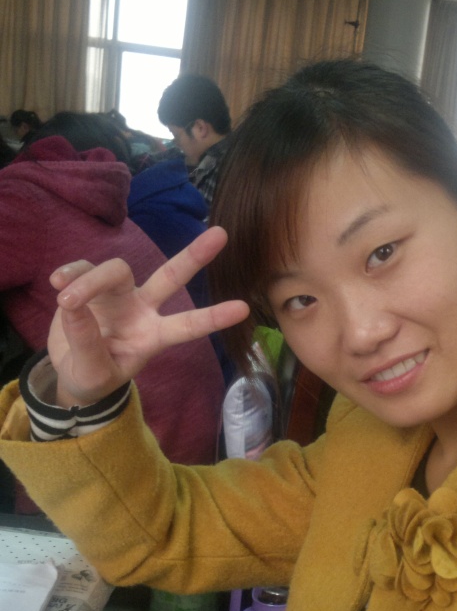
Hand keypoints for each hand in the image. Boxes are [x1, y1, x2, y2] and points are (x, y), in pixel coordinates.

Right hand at [47, 226, 248, 406]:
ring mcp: (119, 294)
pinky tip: (57, 283)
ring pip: (115, 271)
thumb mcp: (93, 374)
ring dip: (90, 282)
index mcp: (153, 336)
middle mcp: (143, 309)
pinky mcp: (91, 284)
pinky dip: (70, 273)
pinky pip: (83, 268)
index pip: (187, 326)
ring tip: (66, 300)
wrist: (71, 371)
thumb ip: (87, 345)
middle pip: (171, 277)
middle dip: (195, 256)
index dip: (213, 318)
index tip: (244, 309)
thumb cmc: (94, 376)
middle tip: (222, 233)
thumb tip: (73, 306)